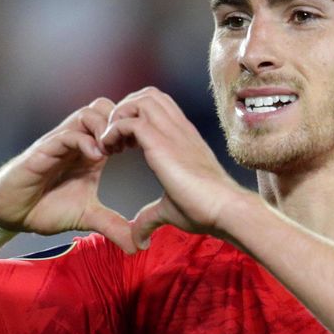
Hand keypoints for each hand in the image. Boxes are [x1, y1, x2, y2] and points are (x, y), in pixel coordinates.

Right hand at [0, 98, 137, 252]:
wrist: (9, 213)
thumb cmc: (45, 208)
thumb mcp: (87, 217)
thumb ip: (112, 226)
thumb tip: (136, 246)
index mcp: (91, 151)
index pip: (116, 121)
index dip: (134, 130)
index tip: (145, 150)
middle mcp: (77, 141)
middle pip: (106, 107)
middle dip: (122, 121)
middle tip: (132, 146)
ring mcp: (60, 142)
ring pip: (89, 112)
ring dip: (106, 128)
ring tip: (115, 151)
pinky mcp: (43, 150)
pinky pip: (67, 133)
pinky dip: (85, 140)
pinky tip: (97, 157)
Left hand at [98, 87, 248, 248]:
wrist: (224, 209)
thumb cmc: (204, 210)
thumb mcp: (170, 210)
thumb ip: (150, 217)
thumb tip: (138, 239)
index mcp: (182, 138)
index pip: (157, 107)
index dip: (135, 118)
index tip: (123, 145)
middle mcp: (178, 129)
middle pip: (147, 95)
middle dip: (125, 110)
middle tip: (114, 139)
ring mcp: (171, 132)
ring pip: (139, 99)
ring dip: (118, 116)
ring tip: (110, 142)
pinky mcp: (161, 142)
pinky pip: (129, 120)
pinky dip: (113, 130)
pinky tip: (109, 150)